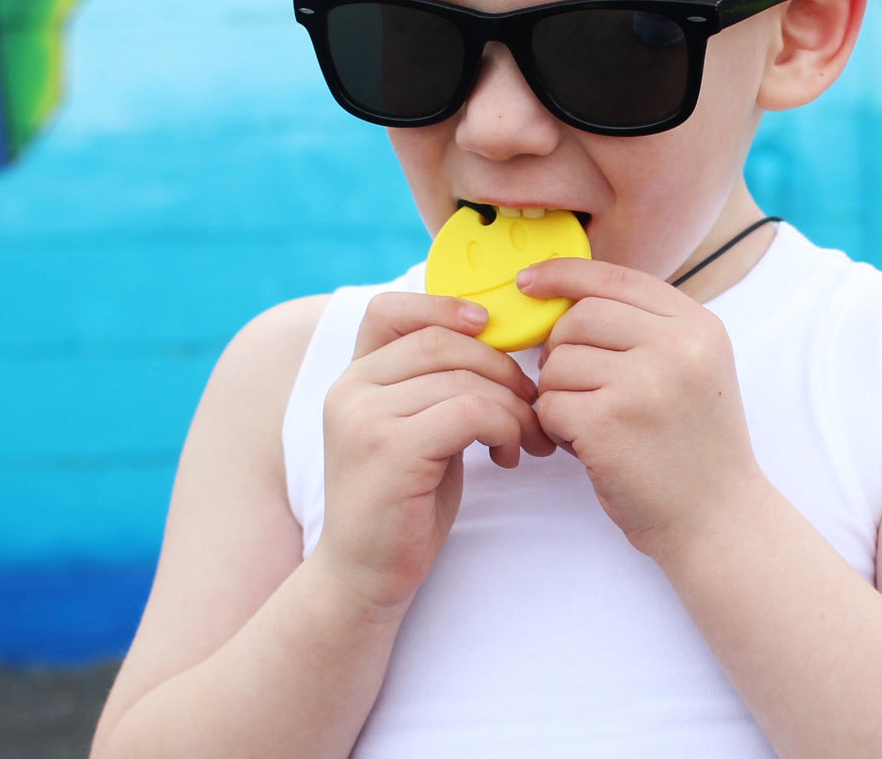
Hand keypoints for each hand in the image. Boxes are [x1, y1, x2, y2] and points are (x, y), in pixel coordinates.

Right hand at [314, 293, 554, 615]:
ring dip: (513, 405)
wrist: (365, 576)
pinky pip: (469, 412)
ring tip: (526, 437)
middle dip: (502, 366)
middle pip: (443, 342)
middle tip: (532, 404)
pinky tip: (508, 455)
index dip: (442, 306)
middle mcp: (350, 388)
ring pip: (464, 378)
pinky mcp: (389, 450)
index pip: (389, 310)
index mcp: (355, 376)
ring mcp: (364, 418)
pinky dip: (504, 427)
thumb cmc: (404, 498)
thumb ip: (434, 382)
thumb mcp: (415, 426)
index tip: (488, 326)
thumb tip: (495, 336)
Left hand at [523, 260, 768, 563]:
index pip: (615, 276)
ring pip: (559, 361)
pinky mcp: (609, 423)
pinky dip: (554, 425)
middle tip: (572, 382)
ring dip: (557, 392)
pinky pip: (550, 404)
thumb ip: (646, 327)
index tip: (528, 282)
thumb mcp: (694, 367)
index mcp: (698, 325)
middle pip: (580, 316)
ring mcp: (644, 383)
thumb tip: (568, 295)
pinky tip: (584, 444)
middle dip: (560, 347)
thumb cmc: (695, 446)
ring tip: (587, 420)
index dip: (564, 274)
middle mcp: (677, 346)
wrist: (720, 520)